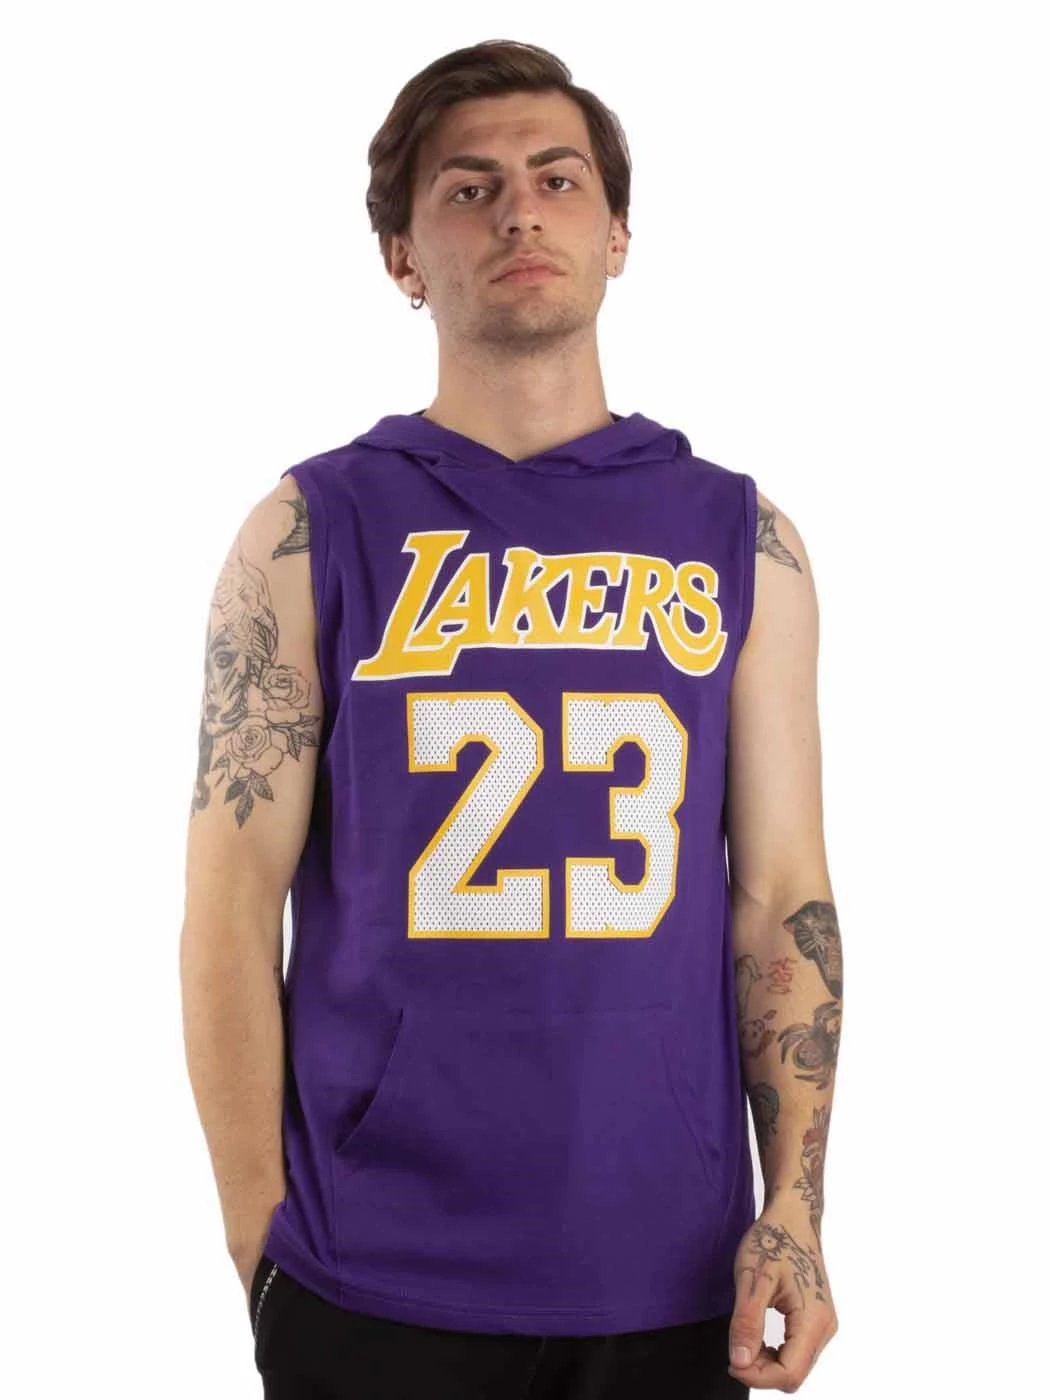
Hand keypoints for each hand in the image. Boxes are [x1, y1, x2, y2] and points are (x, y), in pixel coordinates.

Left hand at [726, 1206, 837, 1390]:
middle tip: (735, 1350)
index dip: (758, 1377)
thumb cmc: (774, 1239)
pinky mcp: (817, 1319)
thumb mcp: (752, 1278)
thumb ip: (747, 1322)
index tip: (732, 1363)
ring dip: (768, 1364)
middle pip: (794, 1374)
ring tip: (745, 1341)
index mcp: (813, 1320)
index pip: (790, 1374)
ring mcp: (823, 1324)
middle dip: (762, 1371)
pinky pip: (798, 1351)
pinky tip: (758, 1337)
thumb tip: (740, 1363)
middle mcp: (825, 1328)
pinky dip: (776, 1353)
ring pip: (796, 1365)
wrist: (794, 1215)